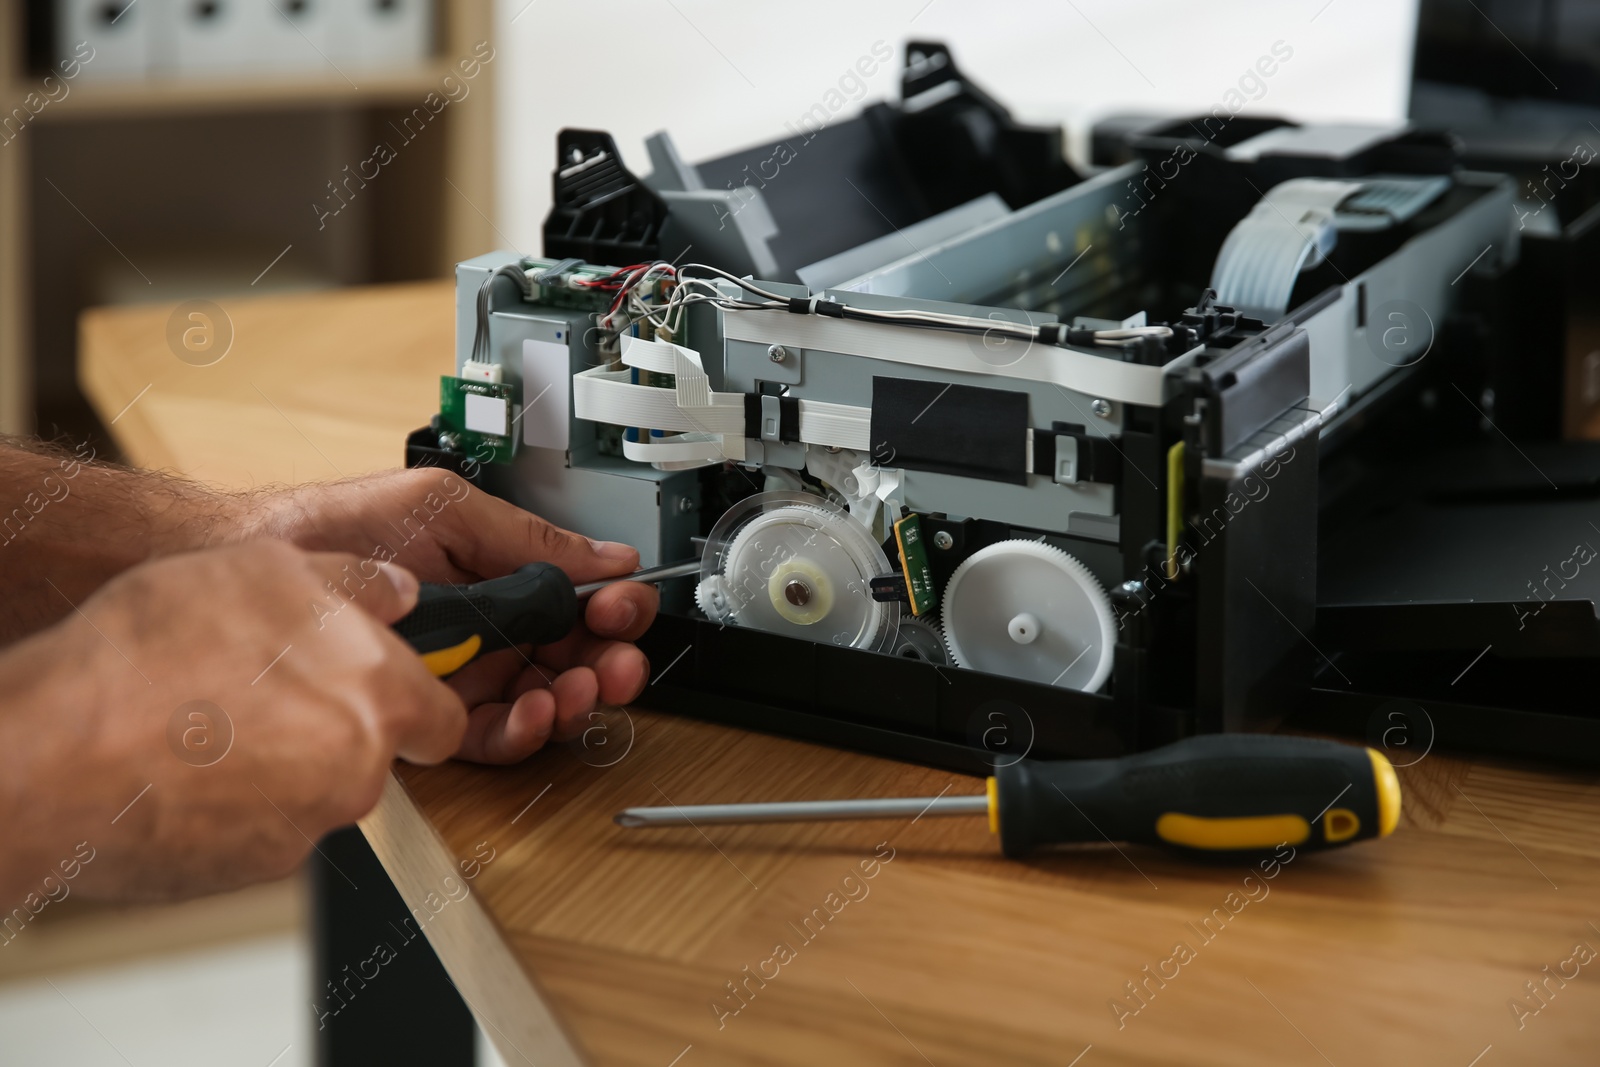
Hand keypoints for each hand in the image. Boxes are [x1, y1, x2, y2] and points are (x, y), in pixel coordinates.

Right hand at [0, 541, 463, 900]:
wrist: (58, 751)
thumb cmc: (154, 655)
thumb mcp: (264, 567)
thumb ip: (353, 583)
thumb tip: (397, 592)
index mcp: (378, 695)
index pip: (446, 720)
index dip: (416, 702)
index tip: (384, 689)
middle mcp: (357, 770)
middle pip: (373, 753)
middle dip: (334, 726)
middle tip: (266, 692)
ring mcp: (306, 827)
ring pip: (316, 792)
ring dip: (281, 763)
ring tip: (210, 722)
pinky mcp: (251, 869)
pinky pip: (263, 830)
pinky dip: (237, 806)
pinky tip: (185, 768)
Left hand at [244, 469, 658, 762]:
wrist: (262, 565)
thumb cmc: (339, 528)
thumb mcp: (447, 510)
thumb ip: (528, 537)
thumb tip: (606, 554)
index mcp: (502, 577)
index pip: (579, 602)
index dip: (611, 609)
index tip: (620, 606)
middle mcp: (489, 628)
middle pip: (574, 659)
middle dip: (607, 664)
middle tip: (616, 662)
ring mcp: (463, 673)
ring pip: (545, 702)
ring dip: (573, 700)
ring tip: (575, 689)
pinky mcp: (432, 712)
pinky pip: (494, 736)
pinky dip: (523, 730)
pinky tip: (530, 709)